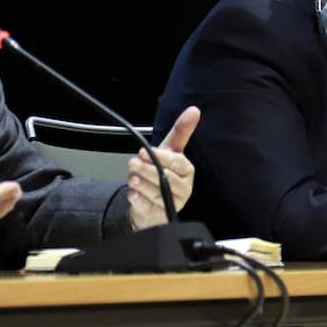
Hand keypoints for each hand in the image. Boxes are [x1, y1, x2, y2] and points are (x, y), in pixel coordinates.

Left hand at [127, 106, 199, 230]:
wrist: (151, 200)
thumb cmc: (162, 173)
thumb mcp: (169, 149)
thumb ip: (181, 131)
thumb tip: (194, 110)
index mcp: (187, 171)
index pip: (177, 163)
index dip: (160, 157)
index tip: (144, 152)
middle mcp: (183, 188)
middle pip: (166, 178)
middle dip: (147, 169)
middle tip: (133, 163)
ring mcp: (173, 204)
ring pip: (157, 193)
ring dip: (141, 183)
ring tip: (132, 179)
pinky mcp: (160, 216)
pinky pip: (149, 207)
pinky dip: (139, 199)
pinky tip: (132, 193)